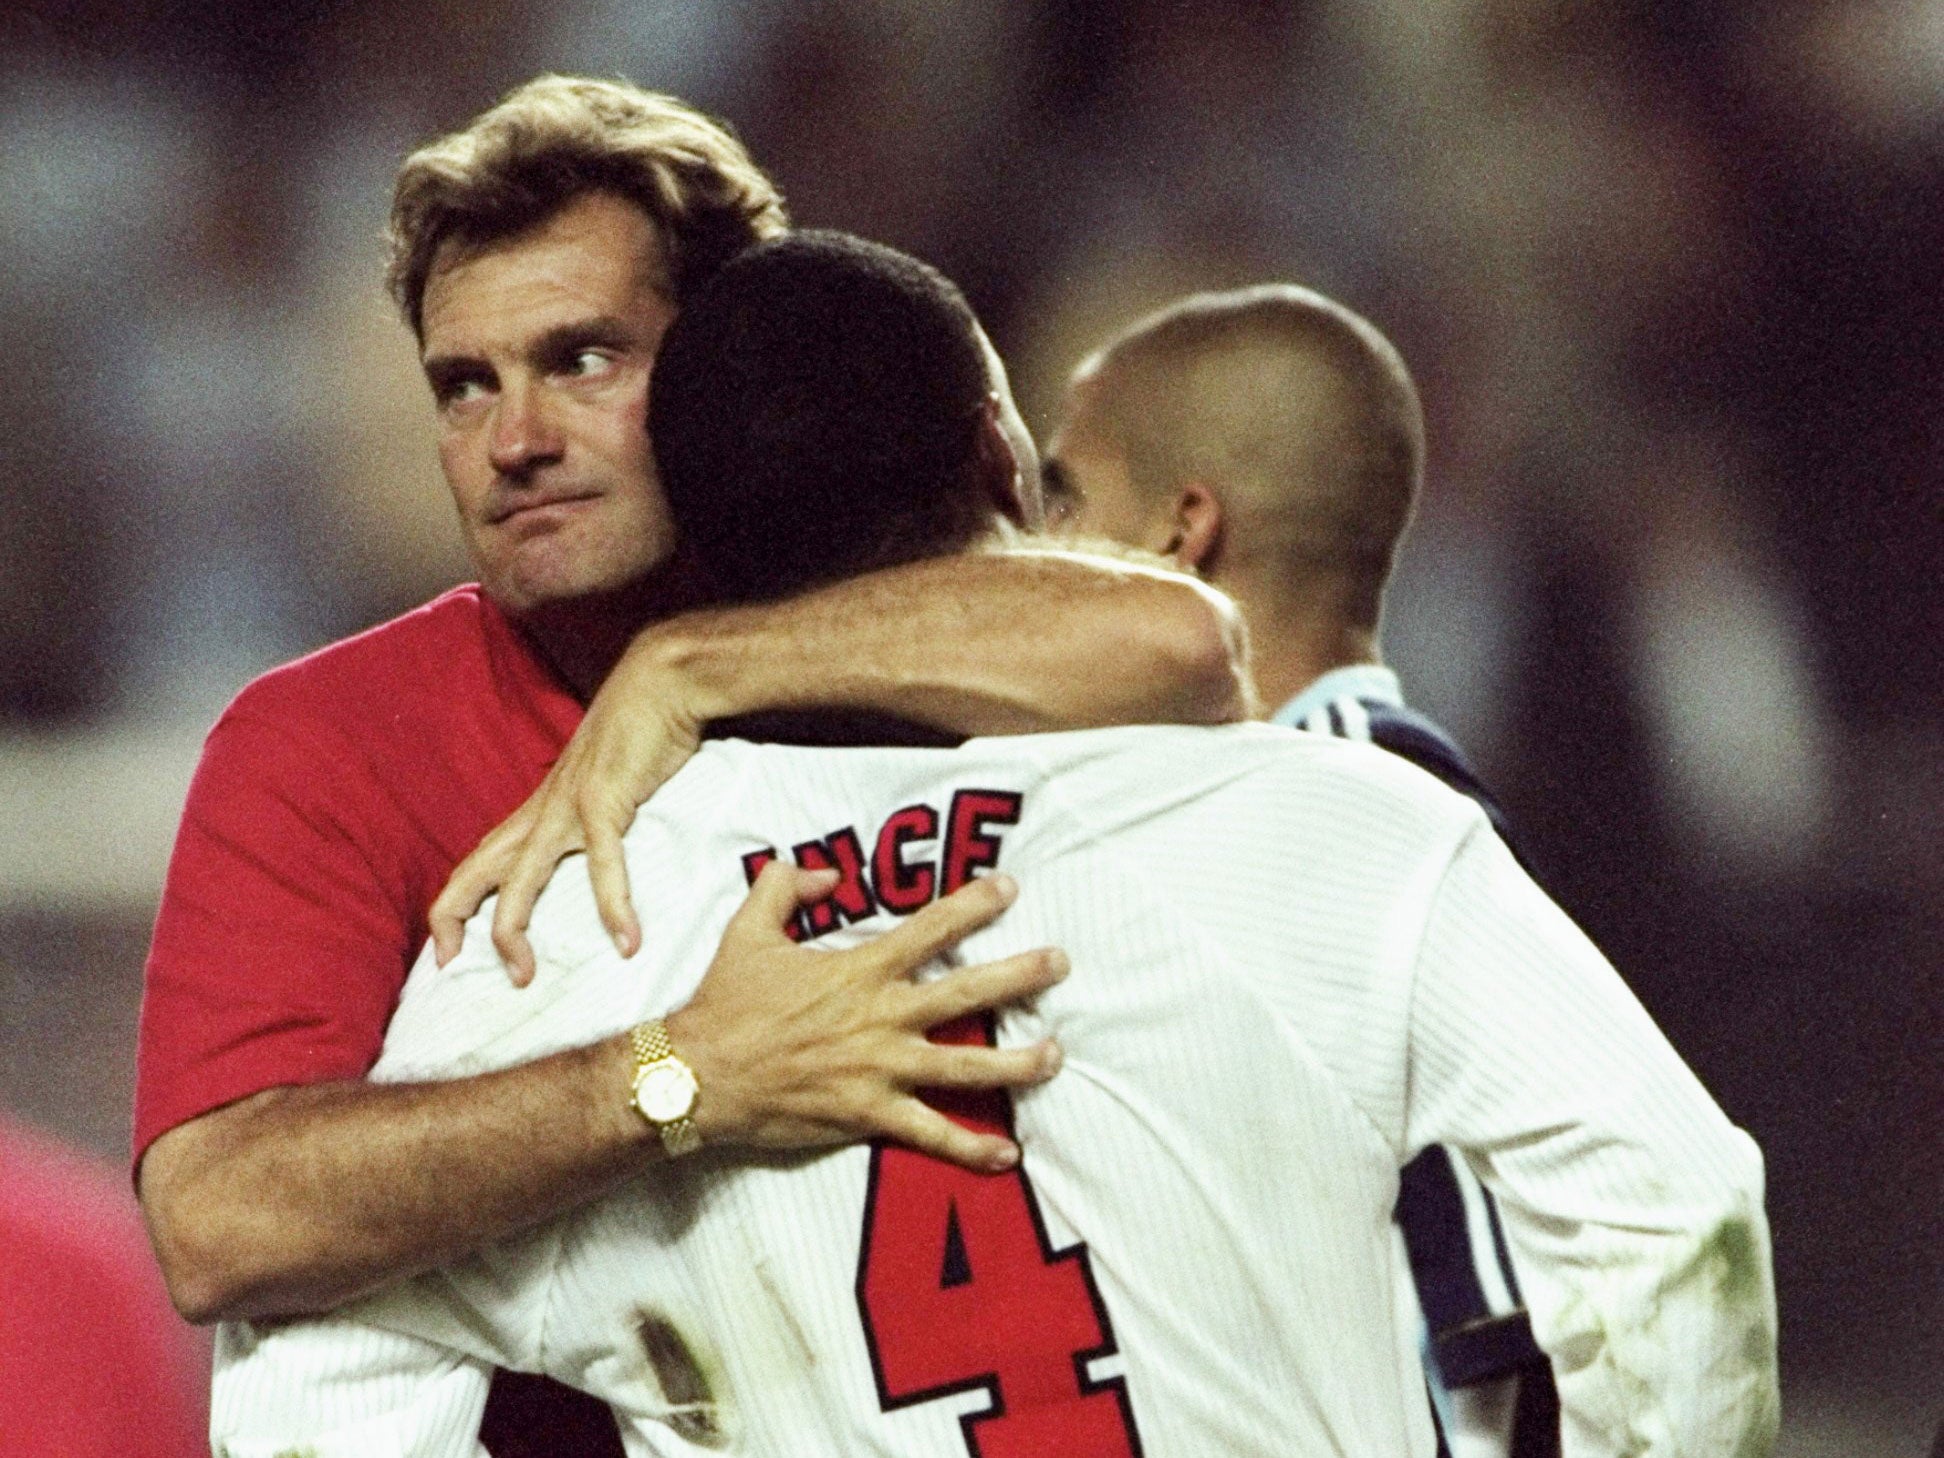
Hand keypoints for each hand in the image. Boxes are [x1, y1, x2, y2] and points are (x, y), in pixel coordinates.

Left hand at [430, 646, 700, 983]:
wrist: (660, 682)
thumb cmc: (637, 733)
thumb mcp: (602, 785)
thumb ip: (591, 820)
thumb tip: (596, 855)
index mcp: (537, 810)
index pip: (476, 863)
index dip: (452, 908)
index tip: (451, 953)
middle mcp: (540, 812)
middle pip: (474, 873)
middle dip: (453, 924)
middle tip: (452, 971)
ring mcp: (567, 808)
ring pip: (519, 880)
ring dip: (514, 933)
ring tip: (525, 976)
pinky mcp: (604, 802)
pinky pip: (601, 864)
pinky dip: (613, 906)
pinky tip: (627, 940)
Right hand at [669, 862, 1066, 1171]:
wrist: (697, 1075)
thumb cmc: (725, 1003)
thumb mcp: (750, 927)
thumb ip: (789, 886)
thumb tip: (828, 874)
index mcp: (861, 970)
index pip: (931, 929)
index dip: (974, 905)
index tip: (1010, 890)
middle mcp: (882, 1017)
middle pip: (968, 993)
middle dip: (1021, 976)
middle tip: (1061, 963)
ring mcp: (880, 1069)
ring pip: (965, 1066)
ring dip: (1016, 1063)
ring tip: (1055, 1056)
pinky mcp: (870, 1116)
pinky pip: (931, 1133)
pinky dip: (972, 1147)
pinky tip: (1009, 1154)